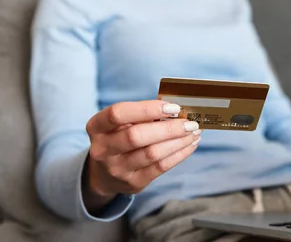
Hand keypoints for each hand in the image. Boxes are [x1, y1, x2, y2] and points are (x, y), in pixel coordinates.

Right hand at [85, 101, 200, 200]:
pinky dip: (179, 154)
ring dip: (178, 141)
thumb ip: (141, 115)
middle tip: (190, 122)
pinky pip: (160, 167)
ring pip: (152, 153)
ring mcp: (117, 169)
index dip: (147, 109)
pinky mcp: (133, 183)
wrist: (104, 174)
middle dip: (168, 128)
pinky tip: (190, 145)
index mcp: (96, 127)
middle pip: (136, 136)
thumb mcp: (119, 124)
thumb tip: (176, 110)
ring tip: (194, 132)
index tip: (172, 107)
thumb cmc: (118, 138)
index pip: (118, 113)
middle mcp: (102, 149)